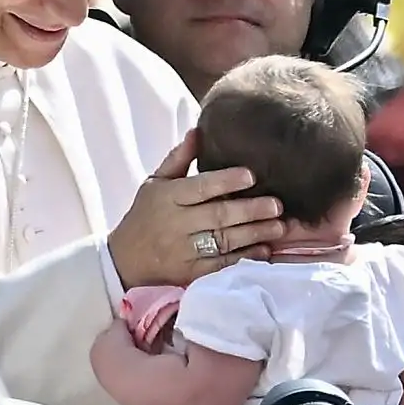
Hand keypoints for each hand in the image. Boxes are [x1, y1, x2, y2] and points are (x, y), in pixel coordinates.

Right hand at [107, 131, 285, 288]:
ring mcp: (184, 251)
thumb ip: (178, 159)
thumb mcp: (154, 183)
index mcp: (168, 197)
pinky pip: (222, 266)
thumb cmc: (145, 215)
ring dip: (254, 234)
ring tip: (280, 227)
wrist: (124, 259)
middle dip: (250, 210)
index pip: (200, 187)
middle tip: (277, 204)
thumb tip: (198, 131)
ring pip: (224, 241)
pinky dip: (245, 258)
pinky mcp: (191, 273)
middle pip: (218, 216)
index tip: (251, 175)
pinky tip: (264, 251)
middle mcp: (176, 224)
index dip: (226, 181)